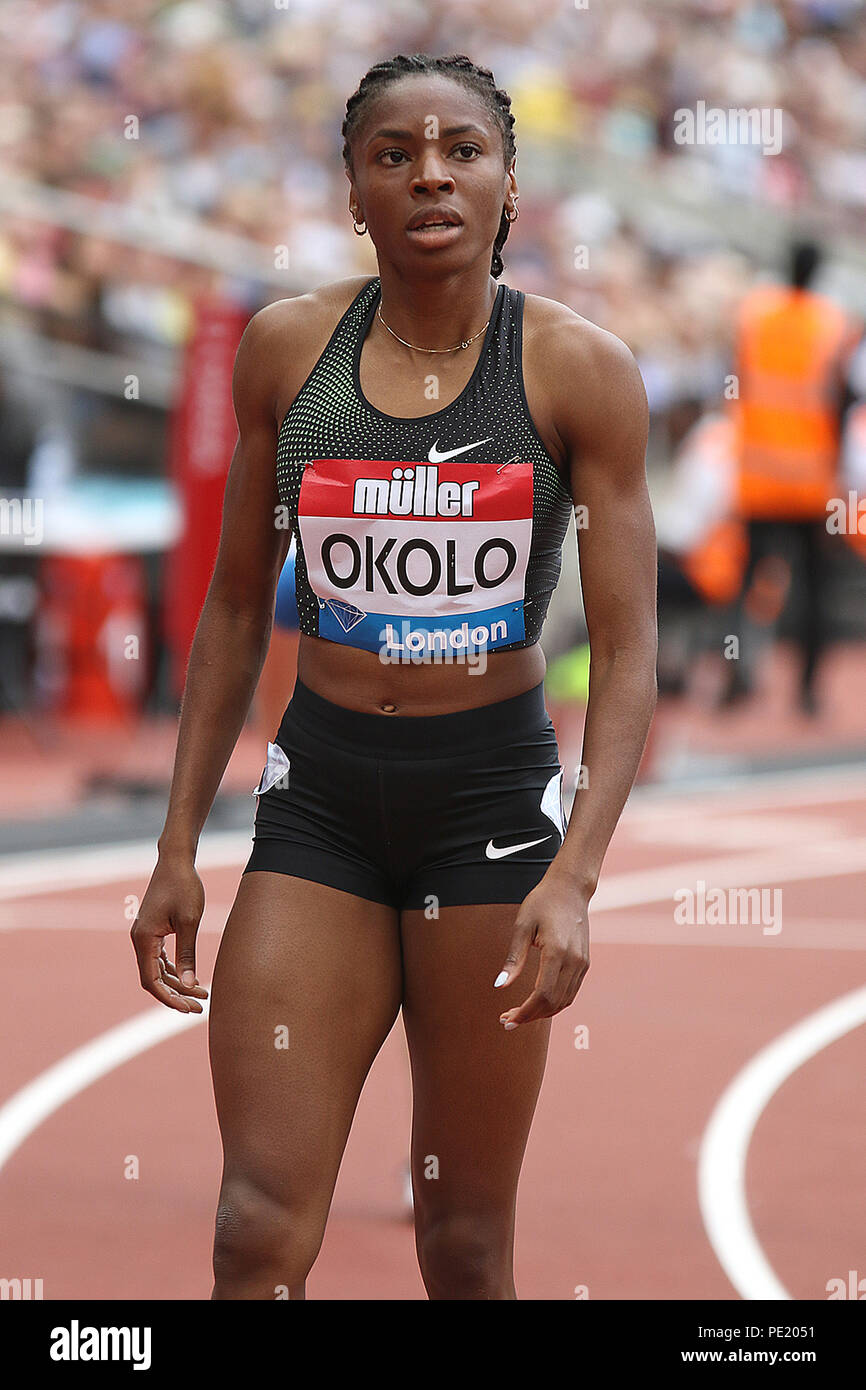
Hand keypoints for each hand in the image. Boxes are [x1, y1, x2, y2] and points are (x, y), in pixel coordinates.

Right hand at [130, 853, 208, 1012]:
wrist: (176, 861)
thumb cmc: (184, 887)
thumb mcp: (190, 921)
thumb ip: (187, 955)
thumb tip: (190, 984)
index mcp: (144, 939)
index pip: (152, 981)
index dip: (169, 998)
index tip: (188, 1008)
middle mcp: (139, 939)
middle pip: (154, 979)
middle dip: (175, 995)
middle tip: (199, 1007)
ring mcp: (144, 935)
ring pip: (157, 970)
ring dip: (177, 984)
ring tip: (201, 995)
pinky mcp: (152, 930)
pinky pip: (159, 958)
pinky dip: (173, 970)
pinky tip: (190, 977)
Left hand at [494, 871, 589, 1027]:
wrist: (570, 889)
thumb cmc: (542, 903)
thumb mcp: (522, 926)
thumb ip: (513, 959)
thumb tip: (499, 986)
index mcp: (557, 952)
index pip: (542, 995)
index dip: (525, 1012)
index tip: (507, 1019)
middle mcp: (574, 961)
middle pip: (554, 1003)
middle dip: (530, 1016)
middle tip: (507, 1021)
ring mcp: (582, 963)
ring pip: (564, 1001)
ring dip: (542, 1013)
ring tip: (519, 1014)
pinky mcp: (584, 963)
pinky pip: (571, 992)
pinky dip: (554, 1003)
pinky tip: (537, 1003)